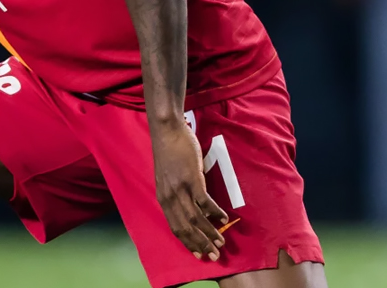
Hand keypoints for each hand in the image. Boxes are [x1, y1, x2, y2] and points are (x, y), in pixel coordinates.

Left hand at [152, 118, 226, 261]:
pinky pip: (204, 202)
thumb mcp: (167, 177)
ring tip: (221, 242)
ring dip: (209, 232)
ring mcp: (180, 188)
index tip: (199, 254)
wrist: (167, 130)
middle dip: (200, 244)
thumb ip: (176, 193)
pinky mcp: (191, 178)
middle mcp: (169, 197)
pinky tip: (223, 219)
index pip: (175, 228)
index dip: (188, 243)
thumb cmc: (169, 151)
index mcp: (163, 198)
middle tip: (214, 256)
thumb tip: (191, 207)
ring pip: (195, 219)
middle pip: (185, 228)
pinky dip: (215, 213)